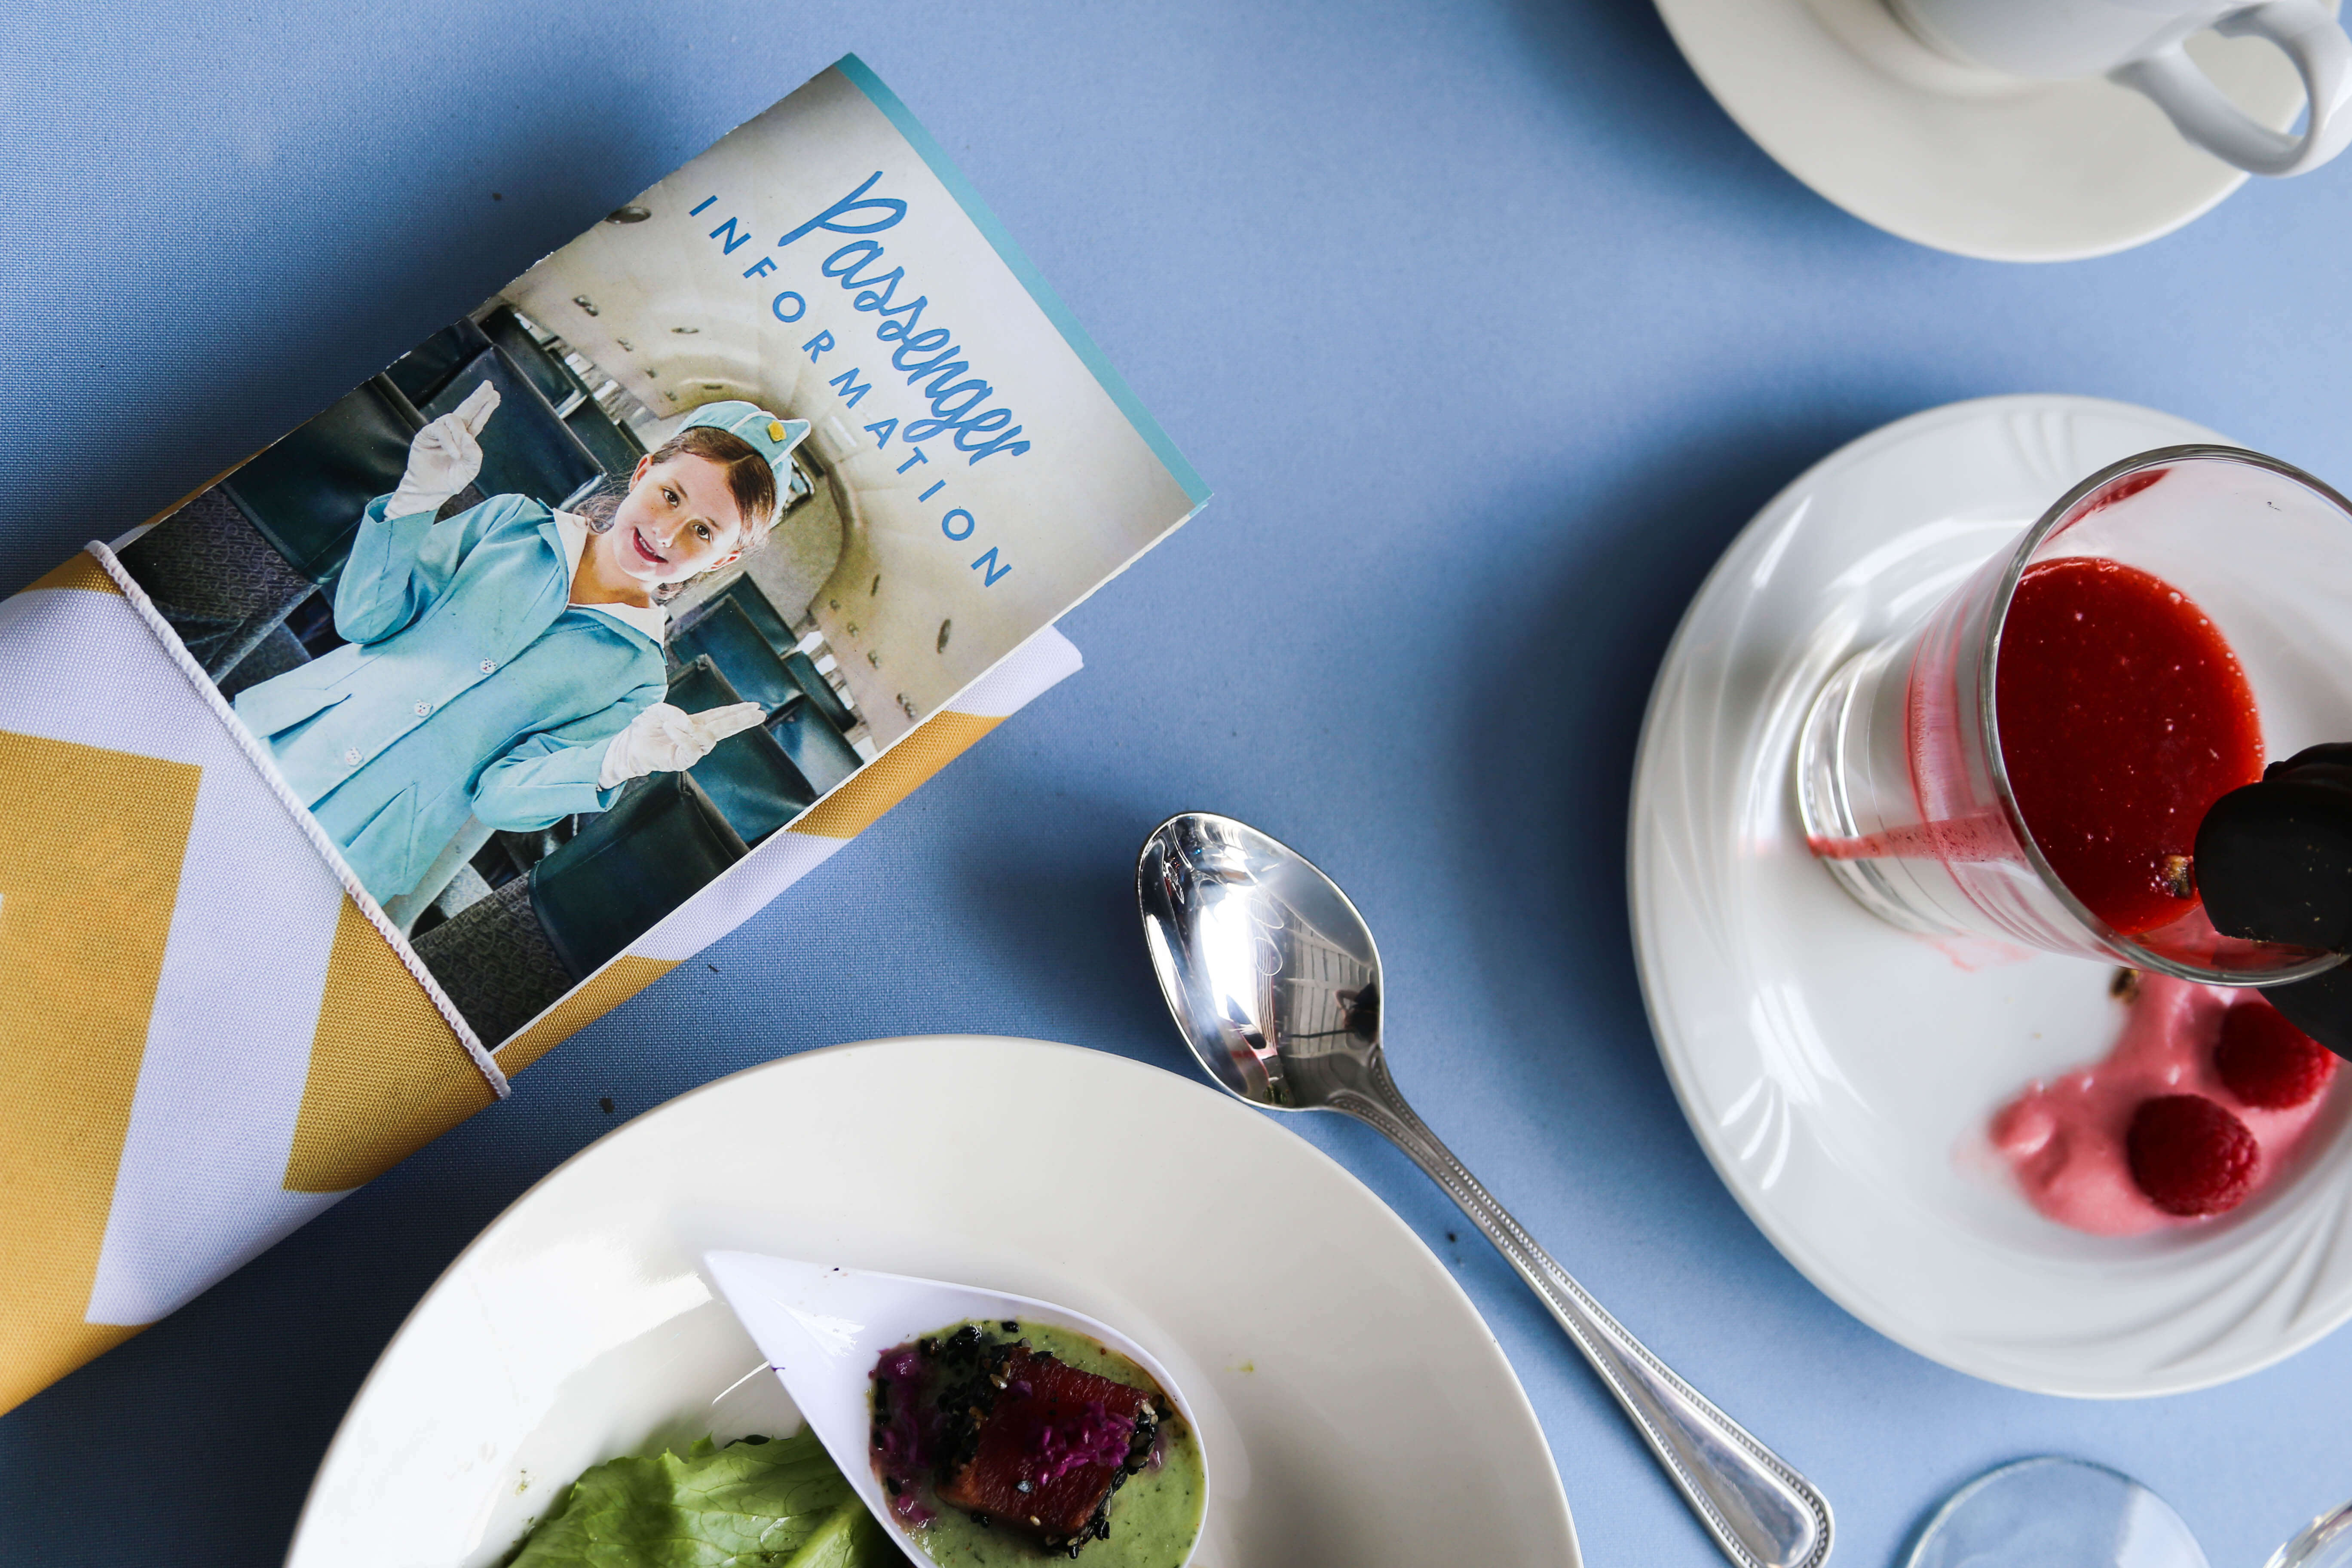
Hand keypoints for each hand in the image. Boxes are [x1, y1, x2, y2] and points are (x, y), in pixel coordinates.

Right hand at [384, 380, 499, 519]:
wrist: (430, 491)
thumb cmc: (449, 480)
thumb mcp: (469, 470)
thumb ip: (474, 456)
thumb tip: (470, 438)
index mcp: (466, 439)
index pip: (477, 420)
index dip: (486, 407)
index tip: (496, 395)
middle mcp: (453, 432)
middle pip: (467, 410)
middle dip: (478, 397)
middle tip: (488, 385)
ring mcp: (439, 432)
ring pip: (453, 419)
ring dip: (460, 434)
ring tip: (461, 453)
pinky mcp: (426, 435)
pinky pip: (439, 430)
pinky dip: (449, 441)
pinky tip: (454, 454)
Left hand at [597, 701, 766, 788]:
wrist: (627, 747)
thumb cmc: (642, 728)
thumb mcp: (655, 710)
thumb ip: (672, 711)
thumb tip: (688, 722)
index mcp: (695, 723)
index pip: (721, 716)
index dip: (738, 711)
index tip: (755, 706)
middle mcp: (696, 736)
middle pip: (725, 727)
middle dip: (743, 720)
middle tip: (760, 713)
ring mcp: (691, 749)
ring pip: (709, 740)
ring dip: (695, 729)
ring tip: (672, 724)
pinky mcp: (681, 761)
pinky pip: (691, 750)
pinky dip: (683, 737)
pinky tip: (671, 729)